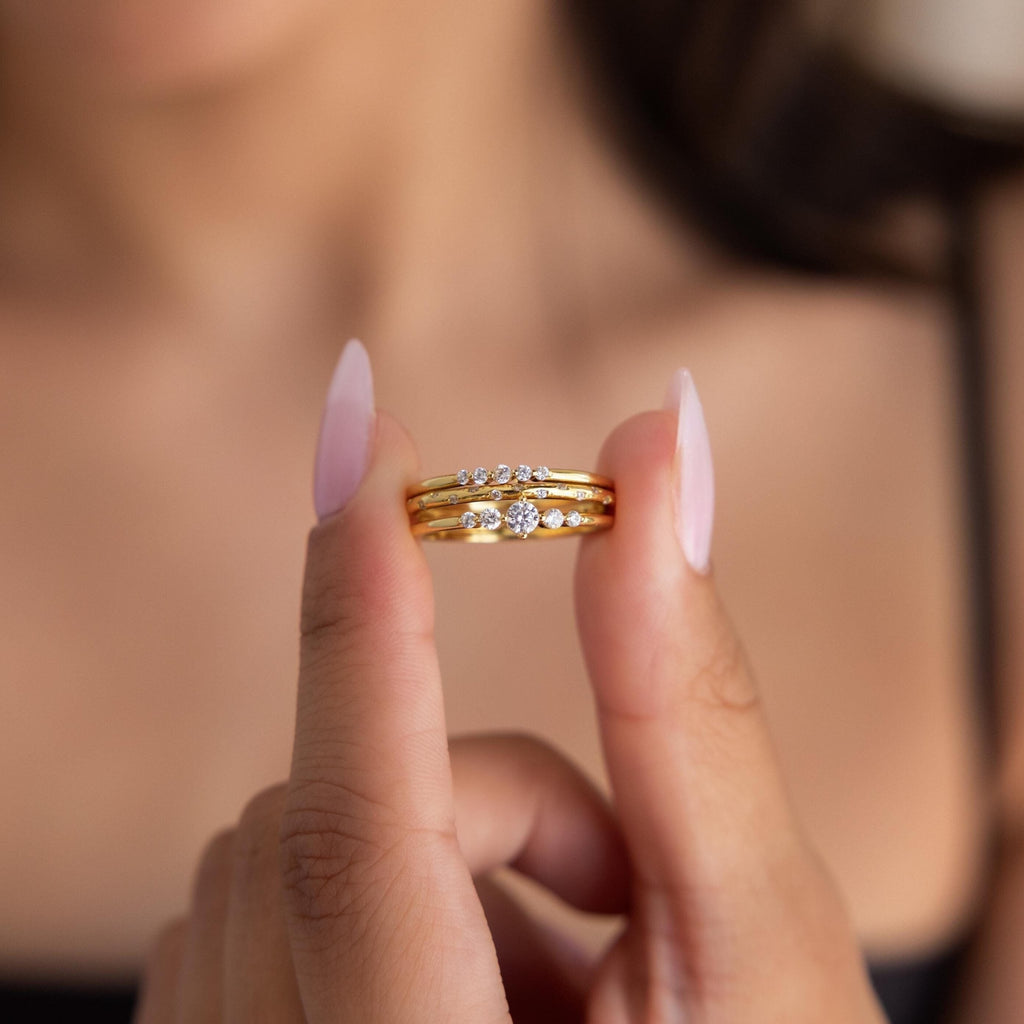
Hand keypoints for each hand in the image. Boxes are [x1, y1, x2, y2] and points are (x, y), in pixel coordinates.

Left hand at [134, 347, 885, 1021]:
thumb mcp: (760, 938)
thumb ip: (687, 703)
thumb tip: (657, 466)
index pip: (364, 831)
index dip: (364, 617)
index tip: (362, 433)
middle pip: (331, 820)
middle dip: (485, 803)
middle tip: (615, 898)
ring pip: (284, 840)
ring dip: (434, 846)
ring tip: (563, 970)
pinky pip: (252, 892)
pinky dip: (364, 881)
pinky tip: (468, 983)